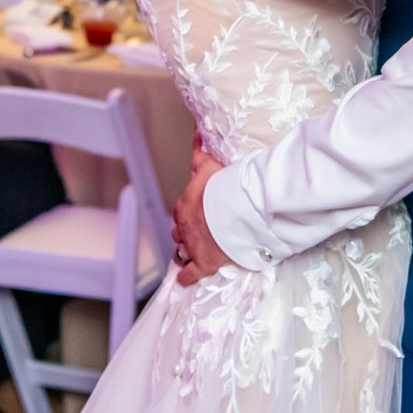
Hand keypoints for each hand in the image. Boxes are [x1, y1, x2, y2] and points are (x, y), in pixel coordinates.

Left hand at [171, 148, 234, 284]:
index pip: (180, 209)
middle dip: (183, 232)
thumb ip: (200, 152)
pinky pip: (189, 274)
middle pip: (177, 231)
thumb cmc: (224, 187)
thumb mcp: (209, 165)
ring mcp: (192, 246)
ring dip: (183, 252)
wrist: (235, 210)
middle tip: (192, 232)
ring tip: (187, 253)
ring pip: (179, 251)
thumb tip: (195, 132)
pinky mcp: (202, 263)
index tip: (194, 212)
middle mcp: (183, 226)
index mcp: (185, 204)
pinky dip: (186, 277)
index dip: (186, 212)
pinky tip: (184, 280)